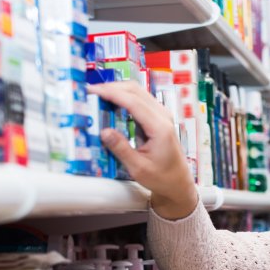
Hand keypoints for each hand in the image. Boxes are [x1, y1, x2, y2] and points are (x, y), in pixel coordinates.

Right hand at [87, 81, 197, 218]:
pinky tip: (111, 104)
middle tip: (91, 92)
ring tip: (98, 96)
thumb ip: (121, 149)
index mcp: (159, 127)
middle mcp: (163, 116)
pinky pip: (140, 100)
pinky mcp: (158, 117)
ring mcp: (162, 114)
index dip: (112, 93)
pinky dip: (124, 98)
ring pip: (138, 92)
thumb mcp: (138, 168)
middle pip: (135, 90)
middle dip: (112, 87)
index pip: (133, 102)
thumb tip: (103, 132)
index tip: (93, 91)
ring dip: (118, 91)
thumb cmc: (161, 177)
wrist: (178, 182)